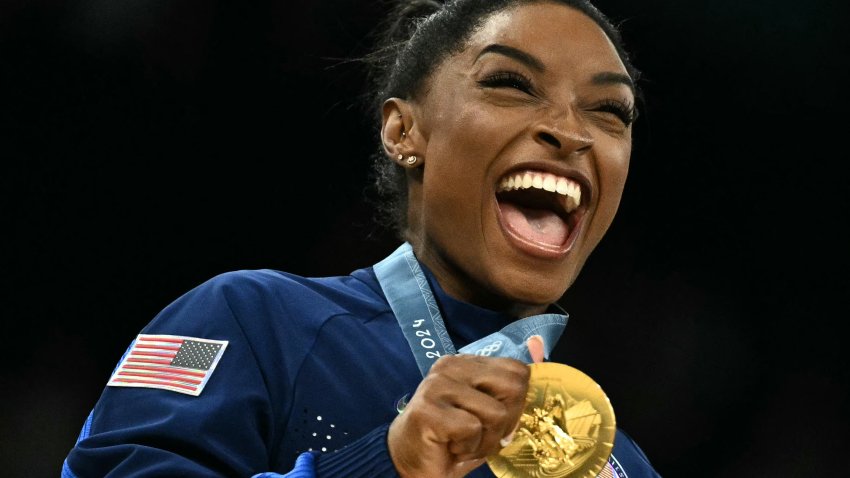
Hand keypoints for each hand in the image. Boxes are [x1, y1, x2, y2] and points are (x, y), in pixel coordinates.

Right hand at [388, 336, 545, 477]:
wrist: (410, 464)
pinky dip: (468, 447)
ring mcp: (437, 386)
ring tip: (463, 442)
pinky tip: (450, 447)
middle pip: (513, 387)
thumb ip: (511, 386)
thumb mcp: (488, 412)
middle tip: (481, 434)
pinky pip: (472, 429)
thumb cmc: (452, 439)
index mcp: (465, 362)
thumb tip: (539, 347)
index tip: (495, 420)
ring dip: (485, 440)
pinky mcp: (429, 410)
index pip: (517, 370)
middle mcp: (449, 366)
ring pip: (496, 413)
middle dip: (506, 421)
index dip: (516, 403)